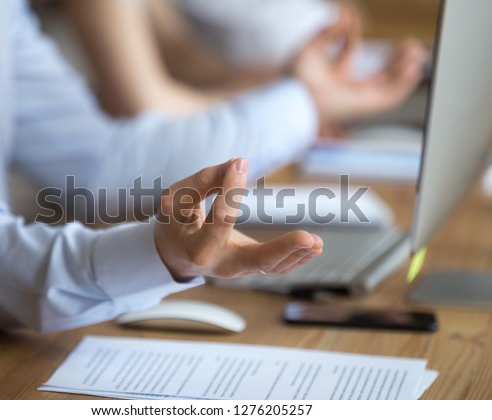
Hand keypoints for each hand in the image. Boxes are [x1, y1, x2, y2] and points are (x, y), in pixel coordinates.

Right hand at [154, 159, 322, 279]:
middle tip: (309, 237)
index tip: (239, 164)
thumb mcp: (178, 197)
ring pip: (272, 267)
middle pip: (256, 261)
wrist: (174, 254)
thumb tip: (237, 163)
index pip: (221, 219)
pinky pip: (275, 268)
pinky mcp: (250, 268)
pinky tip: (314, 247)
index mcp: (198, 248)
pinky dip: (296, 258)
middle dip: (284, 249)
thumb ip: (204, 180)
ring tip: (317, 242)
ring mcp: (237, 270)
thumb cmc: (175, 221)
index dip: (231, 189)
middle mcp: (220, 265)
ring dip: (297, 254)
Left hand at [291, 7, 426, 125]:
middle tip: (407, 43)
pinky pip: (389, 98)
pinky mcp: (363, 107)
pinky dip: (403, 85)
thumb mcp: (312, 49)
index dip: (350, 35)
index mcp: (329, 76)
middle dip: (394, 60)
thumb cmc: (294, 81)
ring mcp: (355, 99)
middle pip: (377, 75)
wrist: (293, 97)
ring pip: (387, 86)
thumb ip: (329, 32)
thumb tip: (343, 13)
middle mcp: (344, 89)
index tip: (351, 19)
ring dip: (403, 70)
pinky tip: (412, 69)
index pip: (347, 53)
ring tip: (414, 52)